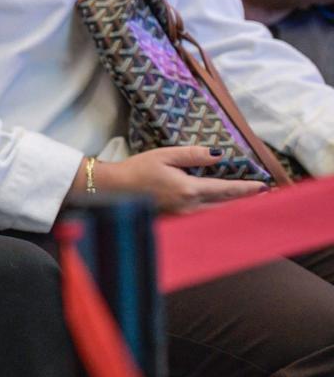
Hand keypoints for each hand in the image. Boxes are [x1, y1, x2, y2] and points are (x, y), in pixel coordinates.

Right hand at [96, 146, 268, 213]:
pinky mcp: (175, 222)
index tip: (263, 186)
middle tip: (263, 197)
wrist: (113, 190)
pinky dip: (217, 216)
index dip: (246, 188)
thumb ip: (192, 155)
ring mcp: (183, 217)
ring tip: (247, 204)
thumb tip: (218, 155)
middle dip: (245, 201)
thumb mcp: (164, 155)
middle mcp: (190, 207)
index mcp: (189, 189)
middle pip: (226, 206)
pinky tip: (222, 213)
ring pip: (216, 215)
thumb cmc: (136, 170)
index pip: (225, 189)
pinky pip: (203, 220)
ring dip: (234, 209)